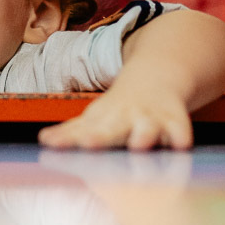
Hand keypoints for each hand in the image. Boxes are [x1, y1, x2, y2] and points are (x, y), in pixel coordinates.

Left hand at [37, 86, 192, 150]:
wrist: (156, 77)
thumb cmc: (120, 108)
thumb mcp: (95, 118)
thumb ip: (72, 133)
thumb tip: (44, 140)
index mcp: (101, 120)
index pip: (80, 131)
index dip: (66, 138)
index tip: (50, 143)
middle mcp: (123, 118)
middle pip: (110, 130)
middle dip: (99, 137)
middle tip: (88, 144)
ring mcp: (149, 118)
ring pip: (146, 128)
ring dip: (143, 136)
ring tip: (138, 146)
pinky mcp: (176, 121)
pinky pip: (180, 129)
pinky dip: (180, 137)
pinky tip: (181, 146)